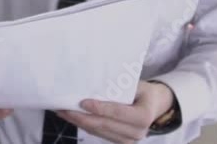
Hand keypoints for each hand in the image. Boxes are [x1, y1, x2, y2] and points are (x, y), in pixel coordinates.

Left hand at [55, 81, 173, 143]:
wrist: (154, 106)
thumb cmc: (143, 91)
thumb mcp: (137, 85)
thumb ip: (120, 86)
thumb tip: (94, 79)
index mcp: (144, 116)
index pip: (118, 113)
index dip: (100, 108)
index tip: (82, 102)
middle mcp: (138, 132)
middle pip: (105, 125)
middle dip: (82, 117)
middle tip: (63, 107)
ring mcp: (129, 140)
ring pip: (99, 132)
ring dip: (78, 122)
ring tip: (62, 112)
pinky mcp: (120, 142)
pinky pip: (99, 134)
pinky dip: (84, 125)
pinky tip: (72, 117)